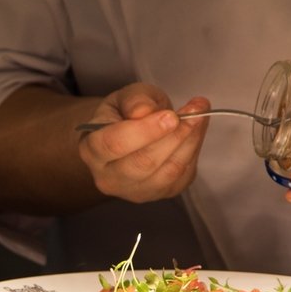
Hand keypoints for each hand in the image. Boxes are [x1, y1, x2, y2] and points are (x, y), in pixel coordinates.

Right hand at [77, 83, 210, 202]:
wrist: (128, 136)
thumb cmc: (124, 114)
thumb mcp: (125, 97)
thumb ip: (135, 100)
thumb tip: (144, 110)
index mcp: (91, 150)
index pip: (114, 144)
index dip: (145, 130)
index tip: (171, 115)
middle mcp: (109, 178)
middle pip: (143, 163)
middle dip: (174, 136)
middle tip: (194, 111)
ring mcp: (134, 192)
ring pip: (167, 172)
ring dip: (189, 142)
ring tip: (199, 115)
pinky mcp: (160, 195)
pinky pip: (182, 176)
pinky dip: (193, 151)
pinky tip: (196, 131)